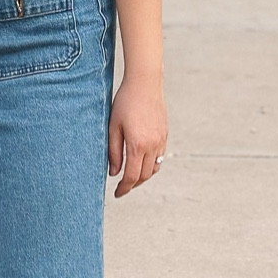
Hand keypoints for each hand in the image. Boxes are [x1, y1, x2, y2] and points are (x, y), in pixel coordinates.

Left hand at [107, 73, 166, 196]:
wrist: (145, 84)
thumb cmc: (124, 102)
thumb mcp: (113, 126)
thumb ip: (113, 151)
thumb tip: (113, 172)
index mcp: (137, 145)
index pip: (131, 176)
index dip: (124, 188)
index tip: (117, 193)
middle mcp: (152, 145)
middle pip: (144, 175)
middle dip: (133, 185)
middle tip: (122, 188)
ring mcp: (160, 140)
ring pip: (154, 168)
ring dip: (143, 176)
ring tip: (131, 177)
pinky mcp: (164, 134)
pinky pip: (160, 157)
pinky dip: (151, 165)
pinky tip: (141, 162)